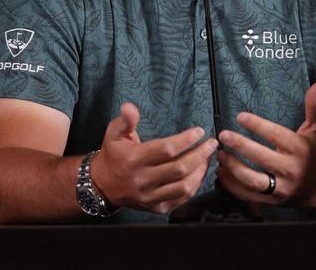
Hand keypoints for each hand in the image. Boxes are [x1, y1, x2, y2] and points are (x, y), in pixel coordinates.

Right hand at [89, 103, 217, 214]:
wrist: (103, 185)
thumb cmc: (113, 156)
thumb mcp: (113, 134)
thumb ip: (125, 120)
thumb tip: (130, 106)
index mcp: (134, 160)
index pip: (166, 149)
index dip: (185, 140)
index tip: (199, 132)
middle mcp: (143, 180)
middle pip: (179, 168)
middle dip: (200, 154)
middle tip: (212, 143)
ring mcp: (150, 197)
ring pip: (183, 186)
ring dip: (200, 171)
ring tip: (208, 158)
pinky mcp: (157, 208)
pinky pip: (181, 199)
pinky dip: (195, 186)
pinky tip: (199, 174)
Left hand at [215, 82, 315, 206]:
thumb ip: (314, 106)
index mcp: (301, 150)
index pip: (276, 136)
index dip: (257, 125)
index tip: (240, 116)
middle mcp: (292, 170)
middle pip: (262, 158)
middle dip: (240, 146)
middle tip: (223, 135)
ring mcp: (283, 188)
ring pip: (253, 180)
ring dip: (233, 167)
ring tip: (220, 154)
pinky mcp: (274, 201)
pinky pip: (249, 196)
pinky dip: (232, 185)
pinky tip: (221, 172)